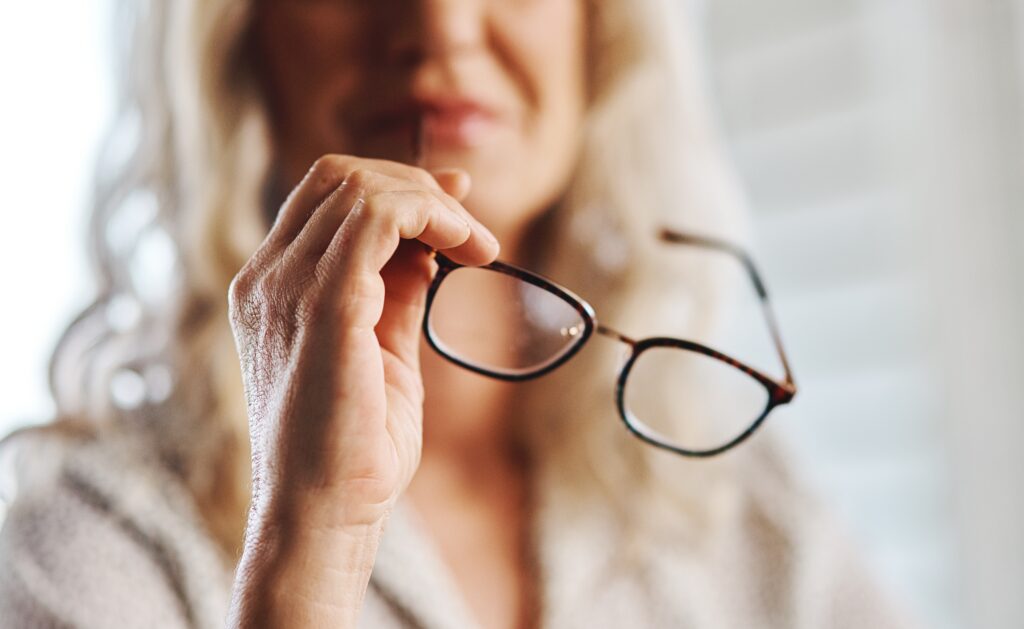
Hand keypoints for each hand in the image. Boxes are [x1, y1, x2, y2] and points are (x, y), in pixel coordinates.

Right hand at [226, 155, 496, 627]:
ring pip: (360, 186)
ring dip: (433, 202)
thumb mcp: (380, 351)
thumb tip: (426, 246)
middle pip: (340, 177)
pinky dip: (433, 217)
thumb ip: (394, 292)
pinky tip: (468, 249)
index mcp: (272, 289)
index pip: (325, 199)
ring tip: (479, 243)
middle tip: (471, 226)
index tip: (455, 203)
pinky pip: (379, 217)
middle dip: (417, 187)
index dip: (395, 188)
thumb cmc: (352, 450)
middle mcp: (268, 278)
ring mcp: (287, 287)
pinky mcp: (324, 303)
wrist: (323, 516)